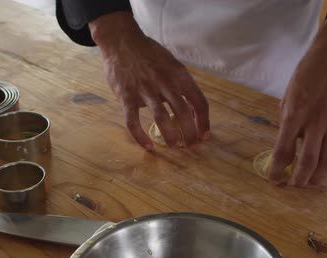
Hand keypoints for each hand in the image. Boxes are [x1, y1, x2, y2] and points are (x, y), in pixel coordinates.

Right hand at [89, 12, 209, 150]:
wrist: (122, 41)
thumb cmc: (149, 54)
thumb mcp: (172, 64)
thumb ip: (181, 84)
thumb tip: (191, 109)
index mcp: (179, 74)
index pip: (199, 101)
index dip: (204, 121)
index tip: (204, 135)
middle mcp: (165, 82)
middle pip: (183, 112)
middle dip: (190, 133)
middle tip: (191, 146)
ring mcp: (145, 89)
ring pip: (161, 118)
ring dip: (170, 136)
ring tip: (174, 146)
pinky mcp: (126, 96)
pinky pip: (133, 121)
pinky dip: (140, 137)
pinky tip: (148, 146)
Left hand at [269, 13, 326, 186]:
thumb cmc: (308, 75)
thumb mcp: (289, 95)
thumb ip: (288, 121)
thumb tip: (286, 147)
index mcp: (295, 113)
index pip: (283, 150)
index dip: (277, 170)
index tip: (274, 180)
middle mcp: (316, 120)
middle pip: (308, 160)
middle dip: (299, 179)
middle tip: (294, 185)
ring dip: (318, 176)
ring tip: (311, 182)